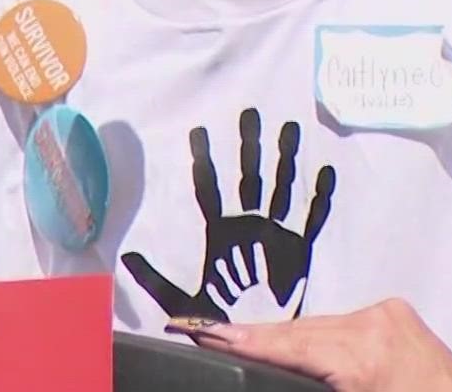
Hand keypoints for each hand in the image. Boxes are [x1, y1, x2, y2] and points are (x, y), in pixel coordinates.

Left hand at [123, 108, 335, 323]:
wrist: (253, 338)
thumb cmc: (217, 316)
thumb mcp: (182, 299)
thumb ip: (156, 280)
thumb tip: (127, 259)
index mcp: (219, 233)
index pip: (209, 191)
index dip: (204, 163)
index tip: (198, 132)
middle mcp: (247, 225)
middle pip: (248, 177)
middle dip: (248, 146)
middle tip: (249, 113)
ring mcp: (274, 233)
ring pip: (280, 187)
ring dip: (285, 159)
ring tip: (289, 127)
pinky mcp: (298, 248)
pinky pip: (310, 218)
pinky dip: (319, 197)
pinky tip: (325, 172)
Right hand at [176, 299, 451, 391]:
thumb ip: (308, 385)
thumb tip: (275, 367)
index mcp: (367, 357)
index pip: (291, 346)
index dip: (246, 341)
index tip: (209, 333)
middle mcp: (378, 325)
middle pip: (301, 331)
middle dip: (260, 338)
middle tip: (213, 334)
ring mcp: (391, 316)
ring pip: (320, 324)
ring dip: (290, 339)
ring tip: (247, 340)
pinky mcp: (399, 317)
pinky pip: (345, 323)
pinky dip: (320, 336)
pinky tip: (296, 343)